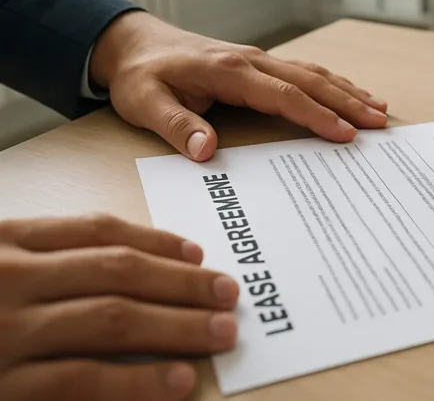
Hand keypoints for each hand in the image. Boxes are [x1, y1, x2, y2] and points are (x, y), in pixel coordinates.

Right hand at [0, 214, 239, 400]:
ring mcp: (6, 332)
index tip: (199, 254)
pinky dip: (137, 380)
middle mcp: (10, 279)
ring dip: (178, 325)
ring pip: (113, 319)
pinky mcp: (5, 386)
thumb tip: (139, 269)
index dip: (157, 242)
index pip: (98, 231)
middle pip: (118, 271)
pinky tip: (179, 379)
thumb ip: (48, 264)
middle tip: (228, 294)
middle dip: (183, 283)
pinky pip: (82, 379)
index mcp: (7, 242)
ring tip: (222, 332)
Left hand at [90, 11, 388, 160]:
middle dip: (348, 103)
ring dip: (347, 91)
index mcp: (230, 71)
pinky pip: (304, 72)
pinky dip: (332, 83)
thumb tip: (207, 150)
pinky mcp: (259, 64)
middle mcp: (252, 61)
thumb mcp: (145, 103)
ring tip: (379, 110)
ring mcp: (259, 59)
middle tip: (380, 124)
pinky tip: (350, 93)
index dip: (317, 115)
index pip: (285, 96)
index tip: (345, 134)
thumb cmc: (140, 76)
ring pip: (313, 73)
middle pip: (311, 81)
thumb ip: (177, 125)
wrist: (133, 44)